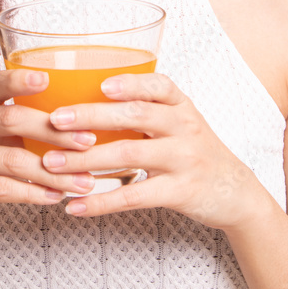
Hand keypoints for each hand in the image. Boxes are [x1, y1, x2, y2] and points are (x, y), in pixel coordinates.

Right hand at [0, 69, 96, 250]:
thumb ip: (28, 122)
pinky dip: (34, 193)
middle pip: (10, 120)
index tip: (48, 80)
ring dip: (54, 172)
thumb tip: (84, 116)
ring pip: (12, 160)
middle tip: (88, 141)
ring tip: (83, 180)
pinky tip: (56, 196)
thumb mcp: (3, 137)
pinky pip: (2, 188)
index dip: (20, 81)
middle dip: (54, 132)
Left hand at [42, 72, 264, 226]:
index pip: (158, 85)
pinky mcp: (179, 192)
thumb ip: (146, 109)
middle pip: (134, 115)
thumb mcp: (179, 122)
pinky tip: (74, 206)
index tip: (100, 85)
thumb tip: (85, 101)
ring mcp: (183, 159)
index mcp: (181, 105)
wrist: (235, 192)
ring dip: (85, 159)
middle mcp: (184, 127)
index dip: (130, 83)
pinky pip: (134, 196)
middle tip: (56, 121)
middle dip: (91, 116)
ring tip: (52, 164)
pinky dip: (101, 202)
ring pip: (128, 154)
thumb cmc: (194, 151)